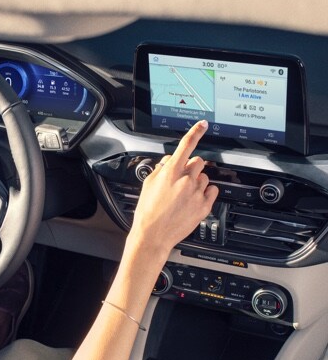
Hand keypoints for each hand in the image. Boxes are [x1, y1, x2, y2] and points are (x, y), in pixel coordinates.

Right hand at [129, 120, 218, 257]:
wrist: (153, 235)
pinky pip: (212, 191)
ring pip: (205, 177)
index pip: (186, 145)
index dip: (196, 132)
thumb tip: (169, 160)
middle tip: (183, 179)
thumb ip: (160, 169)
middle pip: (199, 162)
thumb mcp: (147, 185)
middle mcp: (186, 180)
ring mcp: (196, 193)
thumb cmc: (147, 212)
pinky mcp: (204, 206)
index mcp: (171, 172)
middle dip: (192, 167)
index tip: (203, 124)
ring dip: (197, 182)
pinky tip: (193, 200)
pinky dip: (205, 193)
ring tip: (184, 195)